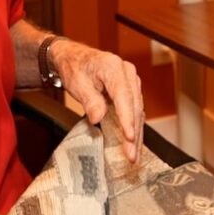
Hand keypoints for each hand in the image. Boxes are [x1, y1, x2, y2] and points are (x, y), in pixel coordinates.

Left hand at [51, 39, 143, 160]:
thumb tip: (98, 119)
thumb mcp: (77, 83)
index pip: (124, 96)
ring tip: (134, 156)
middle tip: (131, 155)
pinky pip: (135, 112)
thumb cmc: (75, 68)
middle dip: (134, 133)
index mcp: (114, 68)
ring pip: (138, 111)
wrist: (75, 58)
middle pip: (135, 106)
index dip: (127, 118)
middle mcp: (128, 74)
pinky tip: (133, 145)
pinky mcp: (131, 92)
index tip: (129, 137)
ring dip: (137, 135)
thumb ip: (89, 100)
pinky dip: (134, 128)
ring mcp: (132, 82)